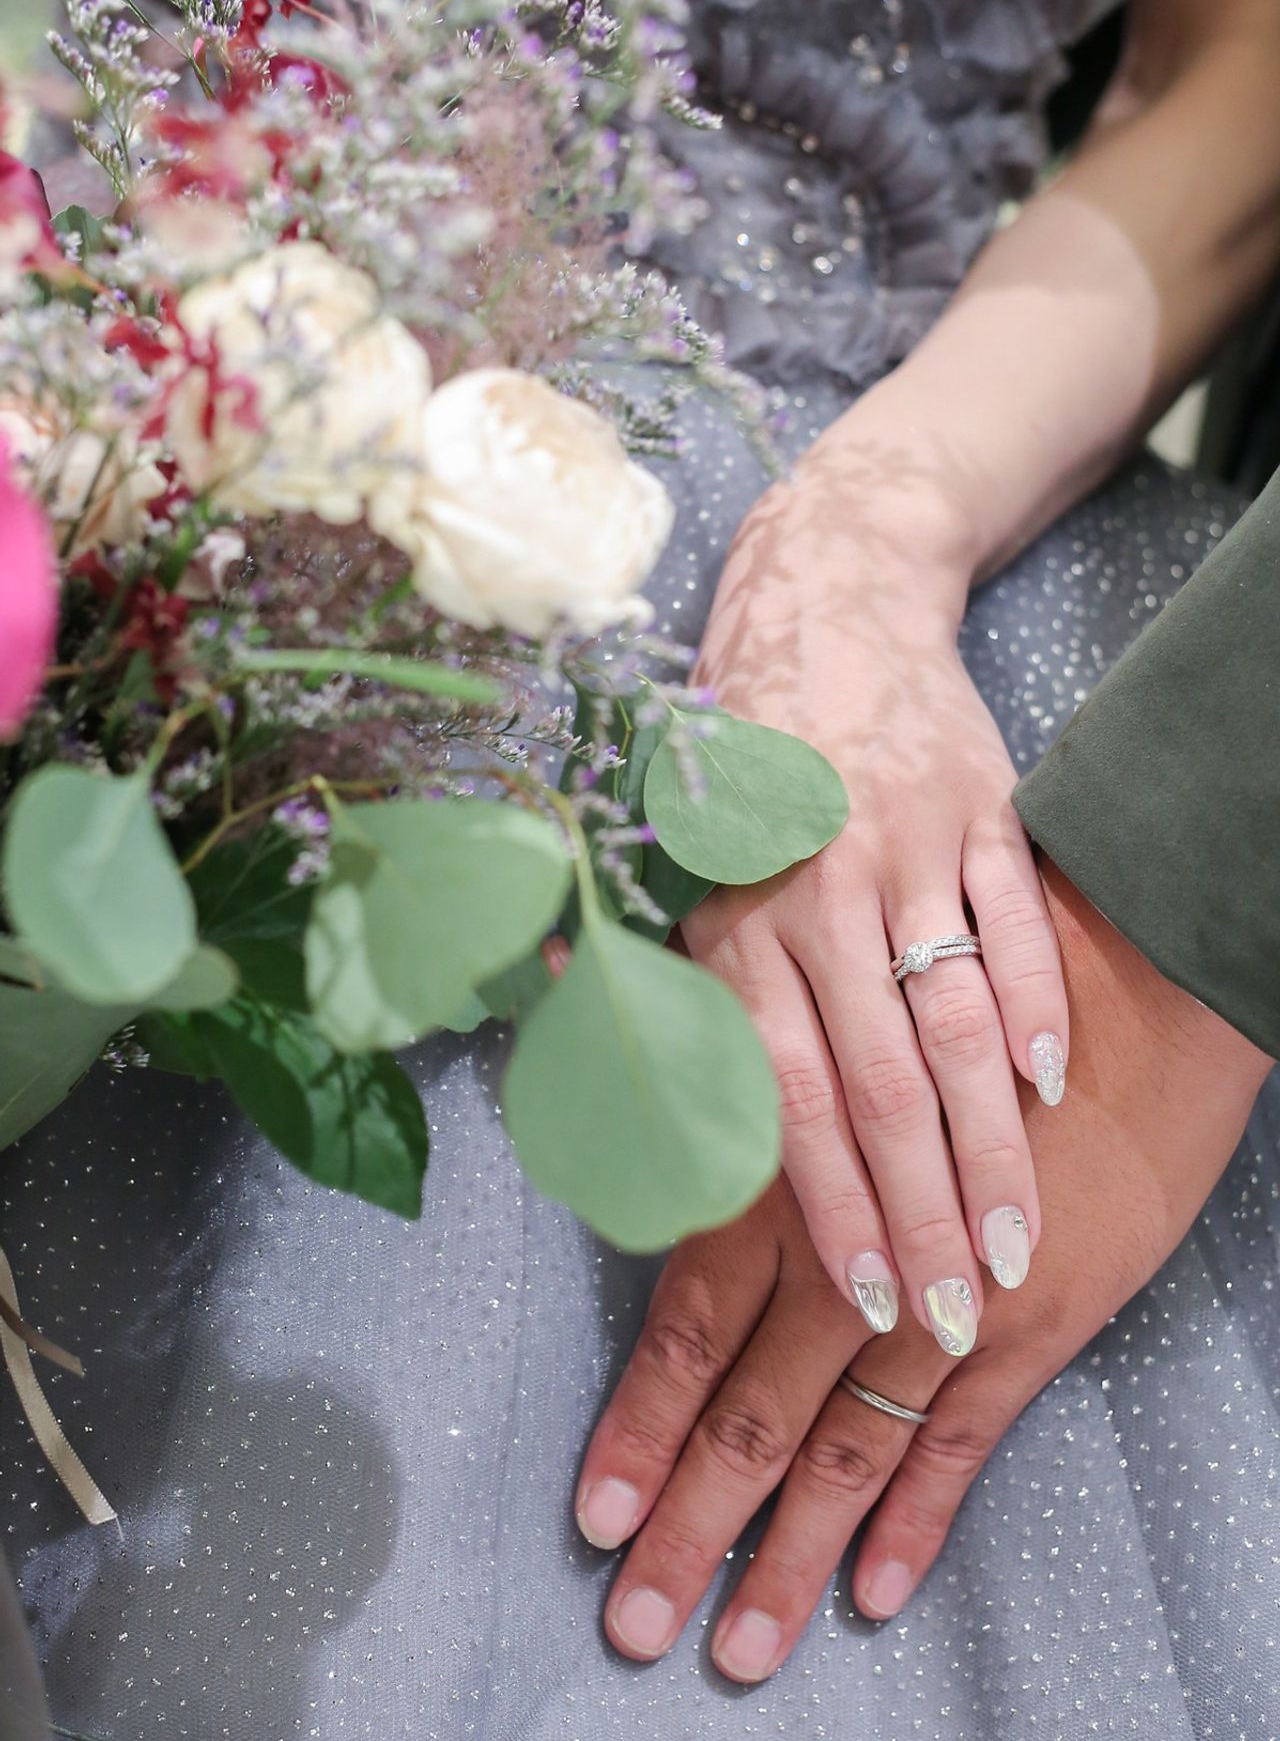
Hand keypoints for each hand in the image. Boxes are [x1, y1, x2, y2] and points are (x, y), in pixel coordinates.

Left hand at [577, 864, 1271, 1676]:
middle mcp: (852, 1257)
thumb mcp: (818, 1017)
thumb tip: (607, 1095)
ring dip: (791, 1553)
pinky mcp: (1031, 1327)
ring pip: (847, 1446)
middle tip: (637, 1622)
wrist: (1122, 988)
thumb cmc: (947, 991)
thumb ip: (721, 1090)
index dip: (639, 1423)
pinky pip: (961, 1444)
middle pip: (752, 1411)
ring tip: (740, 1646)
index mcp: (786, 1180)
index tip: (592, 1515)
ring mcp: (946, 1304)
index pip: (689, 1324)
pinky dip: (917, 1520)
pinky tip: (873, 1589)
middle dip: (692, 1522)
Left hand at [683, 408, 1068, 1352]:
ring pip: (957, 1024)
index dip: (826, 1205)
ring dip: (992, 1145)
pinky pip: (1017, 929)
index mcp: (735, 918)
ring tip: (1018, 1244)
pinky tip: (1056, 1092)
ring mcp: (910, 852)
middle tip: (953, 1314)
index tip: (861, 1298)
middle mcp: (819, 894)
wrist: (828, 598)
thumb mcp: (673, 853)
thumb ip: (658, 971)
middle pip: (879, 1085)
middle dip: (919, 1214)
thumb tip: (605, 1092)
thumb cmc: (736, 753)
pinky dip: (1038, 1010)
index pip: (785, 1094)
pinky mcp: (984, 812)